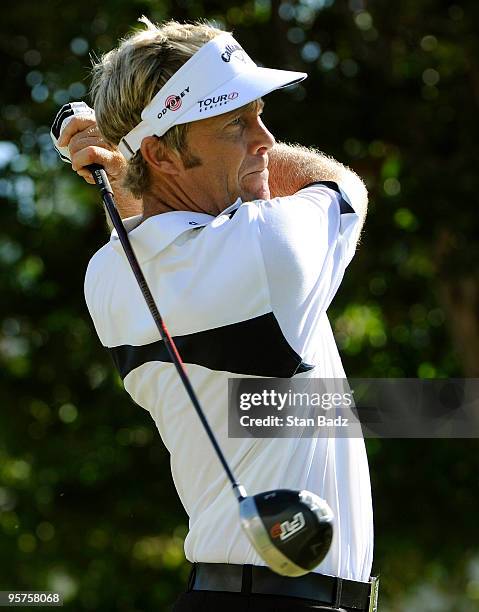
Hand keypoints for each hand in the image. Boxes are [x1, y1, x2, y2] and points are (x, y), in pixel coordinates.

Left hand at [51, 102, 141, 218]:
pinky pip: (90, 153)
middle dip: (73, 154)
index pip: (79, 120)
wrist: (126, 184)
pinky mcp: (114, 157)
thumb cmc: (107, 168)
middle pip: (76, 139)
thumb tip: (63, 142)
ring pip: (79, 146)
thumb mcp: (93, 150)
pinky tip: (82, 171)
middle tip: (81, 164)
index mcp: (103, 127)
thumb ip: (82, 141)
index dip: (67, 131)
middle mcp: (108, 132)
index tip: (62, 143)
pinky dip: (80, 162)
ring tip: (86, 169)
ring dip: (76, 161)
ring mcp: (112, 144)